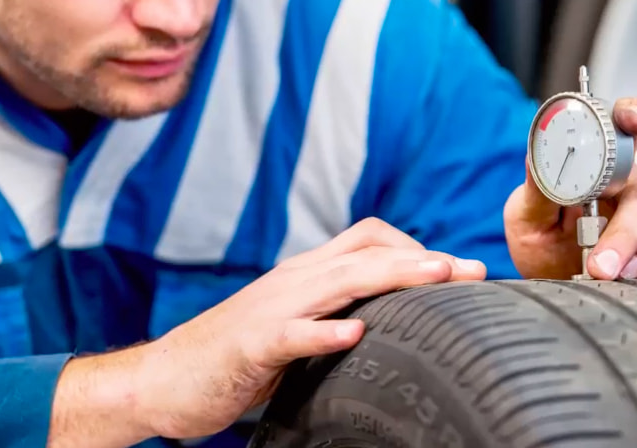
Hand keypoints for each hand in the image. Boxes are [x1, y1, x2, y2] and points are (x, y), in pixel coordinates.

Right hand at [131, 218, 484, 439]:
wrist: (165, 377)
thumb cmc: (238, 354)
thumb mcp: (295, 324)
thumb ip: (335, 312)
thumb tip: (388, 318)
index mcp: (307, 276)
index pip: (368, 240)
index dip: (415, 248)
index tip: (456, 270)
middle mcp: (294, 281)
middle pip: (365, 253)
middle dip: (422, 258)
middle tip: (471, 270)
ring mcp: (271, 310)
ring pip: (338, 282)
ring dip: (390, 277)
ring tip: (435, 278)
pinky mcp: (250, 345)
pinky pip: (290, 334)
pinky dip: (322, 333)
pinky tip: (351, 336)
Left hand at [503, 98, 636, 279]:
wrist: (551, 282)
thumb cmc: (541, 243)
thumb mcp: (527, 216)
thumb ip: (539, 188)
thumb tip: (539, 156)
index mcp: (605, 168)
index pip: (625, 129)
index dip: (633, 117)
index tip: (632, 122)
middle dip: (628, 232)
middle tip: (601, 266)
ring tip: (631, 274)